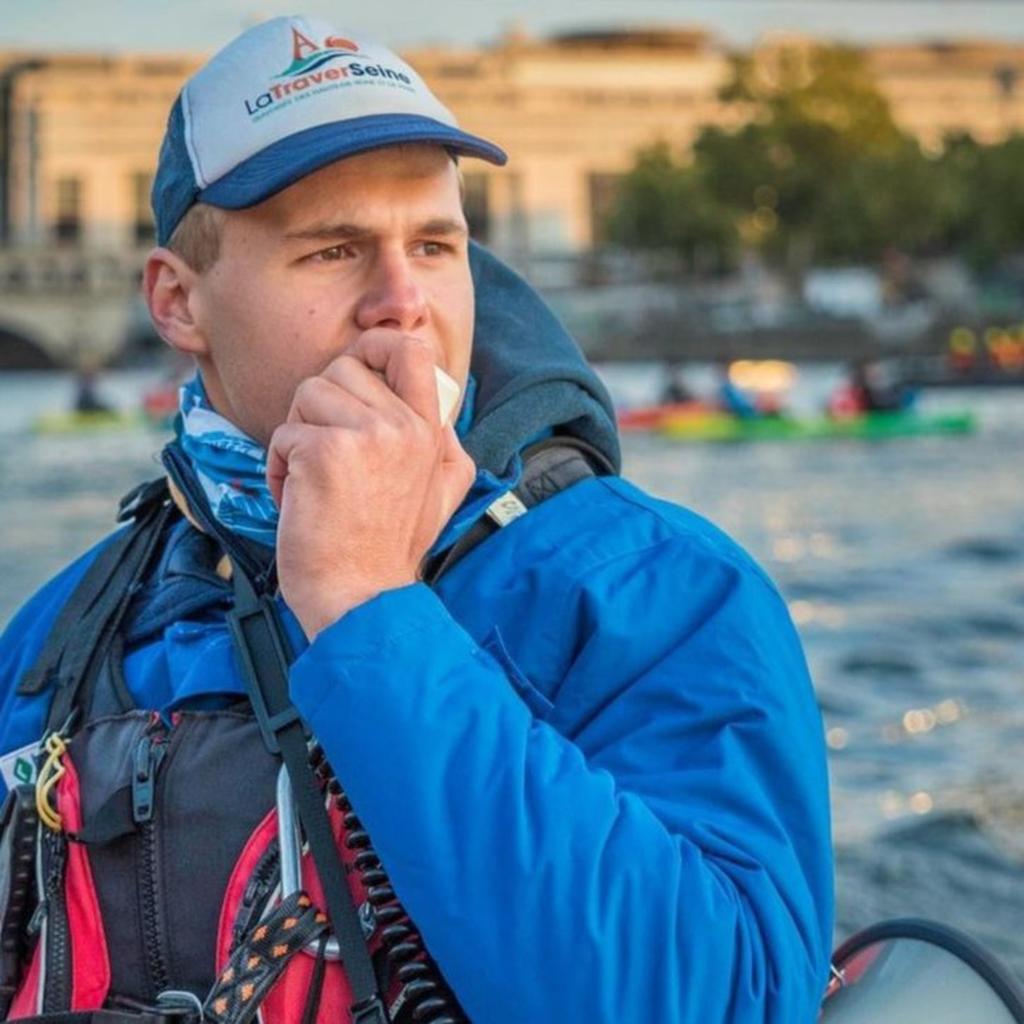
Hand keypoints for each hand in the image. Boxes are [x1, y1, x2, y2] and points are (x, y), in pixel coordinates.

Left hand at [266, 329, 475, 638]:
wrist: (362, 598)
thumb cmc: (388, 548)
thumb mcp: (444, 493)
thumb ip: (444, 443)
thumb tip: (439, 403)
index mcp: (432, 432)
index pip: (411, 350)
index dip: (374, 346)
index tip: (354, 372)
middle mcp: (406, 427)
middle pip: (342, 367)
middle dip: (320, 407)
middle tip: (326, 453)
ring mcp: (368, 436)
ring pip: (308, 394)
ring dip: (297, 435)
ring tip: (312, 479)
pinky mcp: (326, 452)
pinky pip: (284, 432)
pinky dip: (279, 466)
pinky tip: (297, 499)